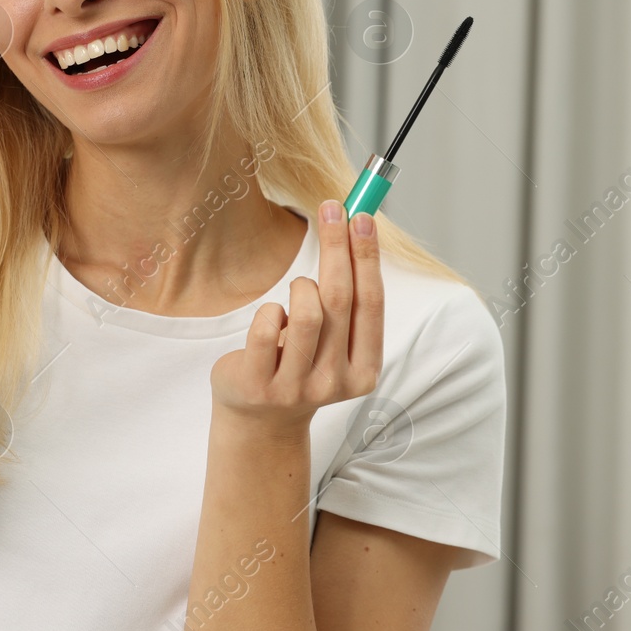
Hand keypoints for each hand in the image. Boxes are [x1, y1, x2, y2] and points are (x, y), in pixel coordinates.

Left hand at [209, 201, 383, 436]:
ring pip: (305, 312)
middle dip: (336, 247)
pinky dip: (269, 311)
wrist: (260, 422)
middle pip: (340, 299)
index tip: (362, 216)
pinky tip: (272, 322)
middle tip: (331, 208)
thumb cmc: (302, 365)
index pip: (371, 302)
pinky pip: (267, 325)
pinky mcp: (258, 384)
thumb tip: (356, 225)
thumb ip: (348, 300)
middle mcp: (335, 382)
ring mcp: (296, 387)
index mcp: (365, 370)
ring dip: (299, 288)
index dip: (367, 256)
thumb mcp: (335, 342)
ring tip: (296, 294)